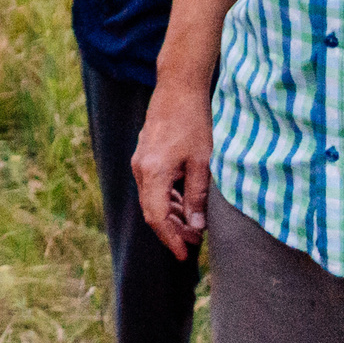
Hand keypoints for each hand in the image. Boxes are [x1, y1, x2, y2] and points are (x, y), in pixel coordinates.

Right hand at [132, 81, 212, 260]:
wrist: (178, 87)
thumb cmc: (193, 121)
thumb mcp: (202, 161)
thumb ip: (198, 195)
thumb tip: (197, 226)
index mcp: (153, 172)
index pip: (157, 217)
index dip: (170, 239)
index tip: (184, 255)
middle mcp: (141, 169)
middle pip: (152, 211)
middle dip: (173, 230)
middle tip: (196, 243)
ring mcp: (141, 162)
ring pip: (152, 199)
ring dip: (172, 215)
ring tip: (195, 227)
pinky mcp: (145, 156)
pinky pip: (153, 186)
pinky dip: (168, 199)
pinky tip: (186, 204)